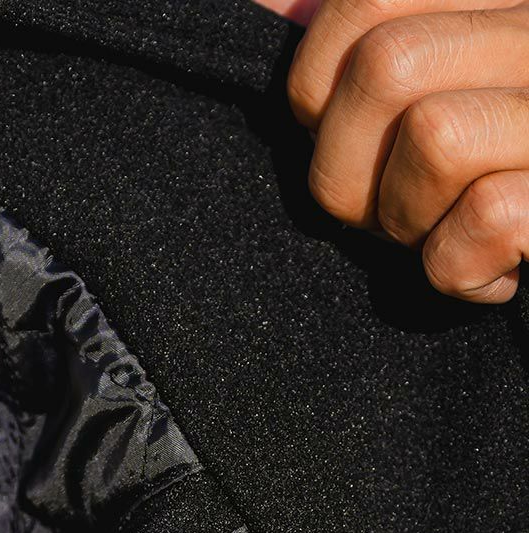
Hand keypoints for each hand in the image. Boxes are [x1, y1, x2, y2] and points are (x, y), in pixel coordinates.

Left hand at [288, 0, 528, 300]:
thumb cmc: (492, 175)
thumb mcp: (440, 88)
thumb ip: (367, 46)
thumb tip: (270, 3)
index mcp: (495, 5)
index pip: (365, 3)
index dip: (317, 89)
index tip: (345, 143)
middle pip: (387, 68)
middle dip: (348, 170)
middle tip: (382, 210)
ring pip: (436, 137)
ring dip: (410, 219)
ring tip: (441, 233)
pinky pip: (487, 218)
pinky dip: (460, 269)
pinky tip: (488, 272)